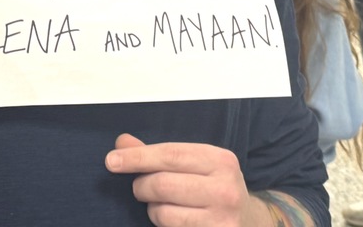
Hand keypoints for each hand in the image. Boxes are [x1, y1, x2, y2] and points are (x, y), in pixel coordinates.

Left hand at [105, 133, 270, 225]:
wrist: (250, 221)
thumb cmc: (214, 187)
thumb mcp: (195, 164)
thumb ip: (159, 153)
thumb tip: (122, 143)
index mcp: (221, 160)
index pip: (169, 155)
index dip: (137, 158)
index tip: (112, 161)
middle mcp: (225, 189)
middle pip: (163, 184)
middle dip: (142, 186)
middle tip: (140, 187)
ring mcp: (222, 220)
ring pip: (163, 212)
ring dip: (152, 208)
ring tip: (162, 204)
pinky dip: (163, 224)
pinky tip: (173, 218)